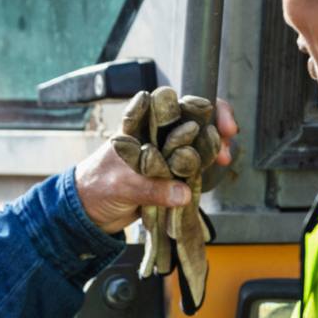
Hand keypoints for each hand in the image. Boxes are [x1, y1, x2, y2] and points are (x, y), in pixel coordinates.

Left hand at [78, 98, 237, 233]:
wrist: (90, 213)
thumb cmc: (96, 186)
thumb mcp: (121, 184)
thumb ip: (151, 188)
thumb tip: (183, 192)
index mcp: (139, 124)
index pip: (172, 104)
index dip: (197, 105)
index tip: (213, 114)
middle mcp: (155, 134)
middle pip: (191, 119)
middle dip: (214, 124)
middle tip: (227, 136)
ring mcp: (165, 153)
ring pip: (197, 141)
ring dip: (214, 145)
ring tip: (224, 156)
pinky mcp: (171, 174)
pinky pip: (195, 166)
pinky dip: (208, 166)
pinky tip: (218, 167)